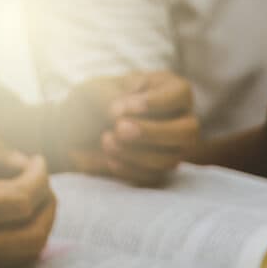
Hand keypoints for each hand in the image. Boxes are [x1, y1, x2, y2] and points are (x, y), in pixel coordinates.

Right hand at [0, 116, 54, 267]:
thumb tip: (24, 163)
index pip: (18, 201)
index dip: (39, 178)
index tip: (37, 159)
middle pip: (31, 237)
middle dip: (48, 204)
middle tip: (41, 179)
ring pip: (24, 256)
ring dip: (40, 224)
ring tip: (32, 193)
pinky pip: (6, 263)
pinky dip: (22, 238)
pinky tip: (14, 212)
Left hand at [57, 71, 199, 185]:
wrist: (79, 132)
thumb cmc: (95, 101)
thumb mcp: (97, 90)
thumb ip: (109, 96)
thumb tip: (119, 117)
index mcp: (172, 90)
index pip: (181, 94)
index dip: (153, 102)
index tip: (118, 107)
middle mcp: (181, 121)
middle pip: (187, 131)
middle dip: (152, 132)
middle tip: (119, 128)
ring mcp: (174, 150)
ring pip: (170, 159)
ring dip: (137, 153)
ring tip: (106, 140)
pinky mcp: (160, 171)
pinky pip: (153, 177)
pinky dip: (130, 169)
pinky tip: (109, 159)